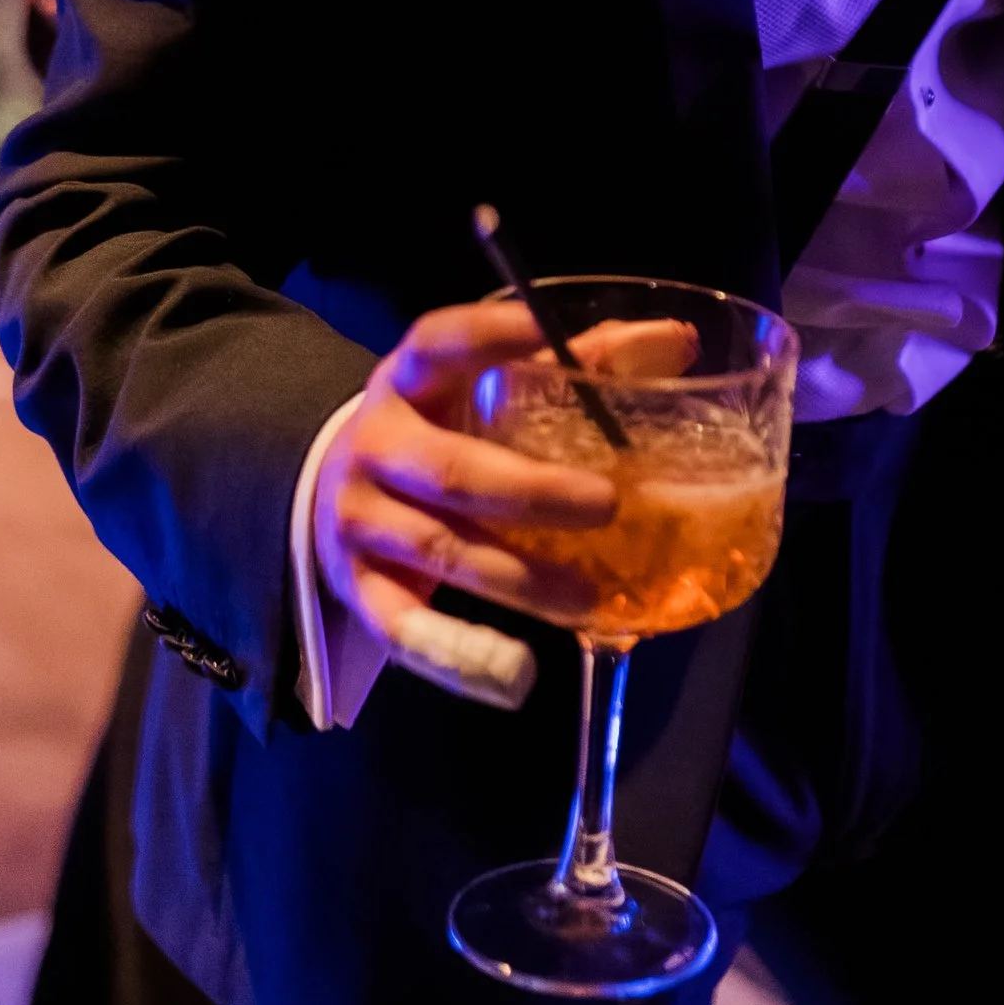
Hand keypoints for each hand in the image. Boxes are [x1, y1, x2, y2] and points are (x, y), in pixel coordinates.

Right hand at [315, 298, 624, 653]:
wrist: (326, 490)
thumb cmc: (436, 428)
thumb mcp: (477, 385)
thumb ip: (571, 364)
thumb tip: (677, 340)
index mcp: (409, 380)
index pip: (439, 343)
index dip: (491, 335)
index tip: (546, 330)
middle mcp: (377, 445)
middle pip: (452, 471)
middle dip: (532, 491)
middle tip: (608, 502)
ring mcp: (360, 520)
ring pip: (443, 552)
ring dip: (521, 581)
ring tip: (590, 598)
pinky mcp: (357, 586)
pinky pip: (404, 628)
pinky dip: (459, 655)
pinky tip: (516, 674)